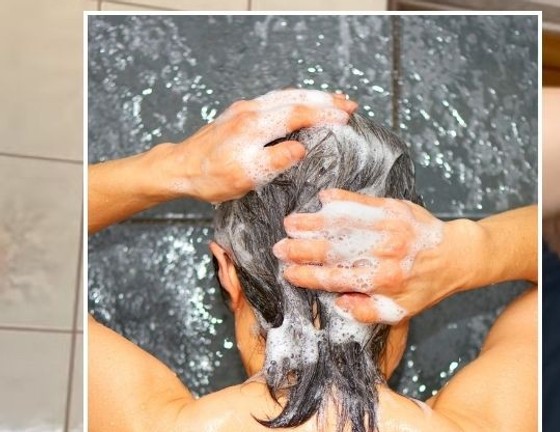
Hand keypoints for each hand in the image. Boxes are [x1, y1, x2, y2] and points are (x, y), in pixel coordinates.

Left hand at [158, 89, 357, 203]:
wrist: (179, 168)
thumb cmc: (211, 176)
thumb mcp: (245, 175)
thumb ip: (275, 159)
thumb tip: (301, 148)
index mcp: (254, 125)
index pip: (296, 113)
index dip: (323, 114)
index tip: (346, 116)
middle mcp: (250, 111)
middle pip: (294, 98)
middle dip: (324, 99)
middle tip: (349, 103)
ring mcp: (245, 109)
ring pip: (285, 95)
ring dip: (312, 96)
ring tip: (334, 99)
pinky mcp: (241, 113)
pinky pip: (275, 100)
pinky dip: (296, 98)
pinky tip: (304, 103)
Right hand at [276, 189, 478, 323]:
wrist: (456, 256)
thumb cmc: (424, 285)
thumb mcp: (400, 310)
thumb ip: (368, 310)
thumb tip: (339, 304)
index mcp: (382, 281)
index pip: (335, 278)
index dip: (308, 276)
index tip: (288, 273)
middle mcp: (383, 254)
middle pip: (333, 250)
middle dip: (301, 250)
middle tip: (279, 248)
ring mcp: (388, 229)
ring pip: (343, 224)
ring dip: (313, 223)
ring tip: (291, 224)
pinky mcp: (395, 209)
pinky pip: (362, 202)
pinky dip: (341, 199)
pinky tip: (322, 199)